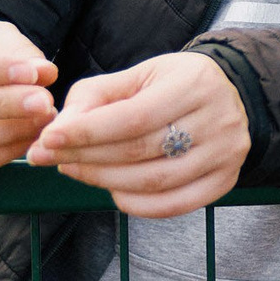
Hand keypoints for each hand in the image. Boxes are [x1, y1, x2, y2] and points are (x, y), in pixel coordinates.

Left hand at [26, 52, 249, 217]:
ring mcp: (225, 153)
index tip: (48, 139)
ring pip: (154, 182)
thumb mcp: (139, 75)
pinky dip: (136, 205)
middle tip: (49, 157)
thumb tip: (57, 131)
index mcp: (194, 84)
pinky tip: (113, 191)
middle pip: (141, 151)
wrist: (231, 94)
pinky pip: (175, 205)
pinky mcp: (226, 180)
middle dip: (86, 157)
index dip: (88, 132)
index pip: (134, 116)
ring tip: (75, 170)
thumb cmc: (174, 83)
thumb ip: (96, 97)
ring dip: (104, 181)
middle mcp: (217, 119)